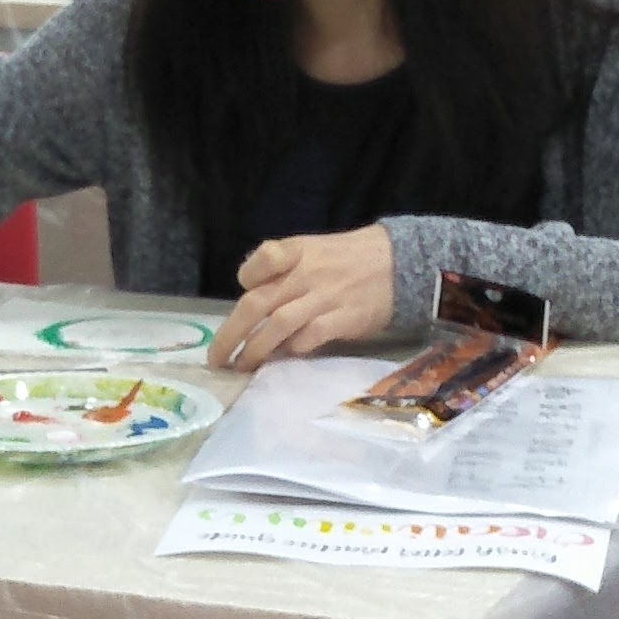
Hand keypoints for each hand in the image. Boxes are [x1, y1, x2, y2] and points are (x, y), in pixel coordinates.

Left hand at [210, 225, 397, 368]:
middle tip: (216, 358)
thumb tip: (258, 310)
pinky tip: (285, 358)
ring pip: (277, 325)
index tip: (244, 289)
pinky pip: (308, 338)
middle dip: (230, 334)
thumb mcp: (317, 251)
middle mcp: (306, 273)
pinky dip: (292, 350)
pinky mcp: (342, 319)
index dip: (246, 277)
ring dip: (255, 350)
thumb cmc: (353, 259)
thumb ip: (287, 273)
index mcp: (298, 250)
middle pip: (257, 303)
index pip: (261, 259)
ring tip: (242, 368)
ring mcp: (323, 297)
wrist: (403, 264)